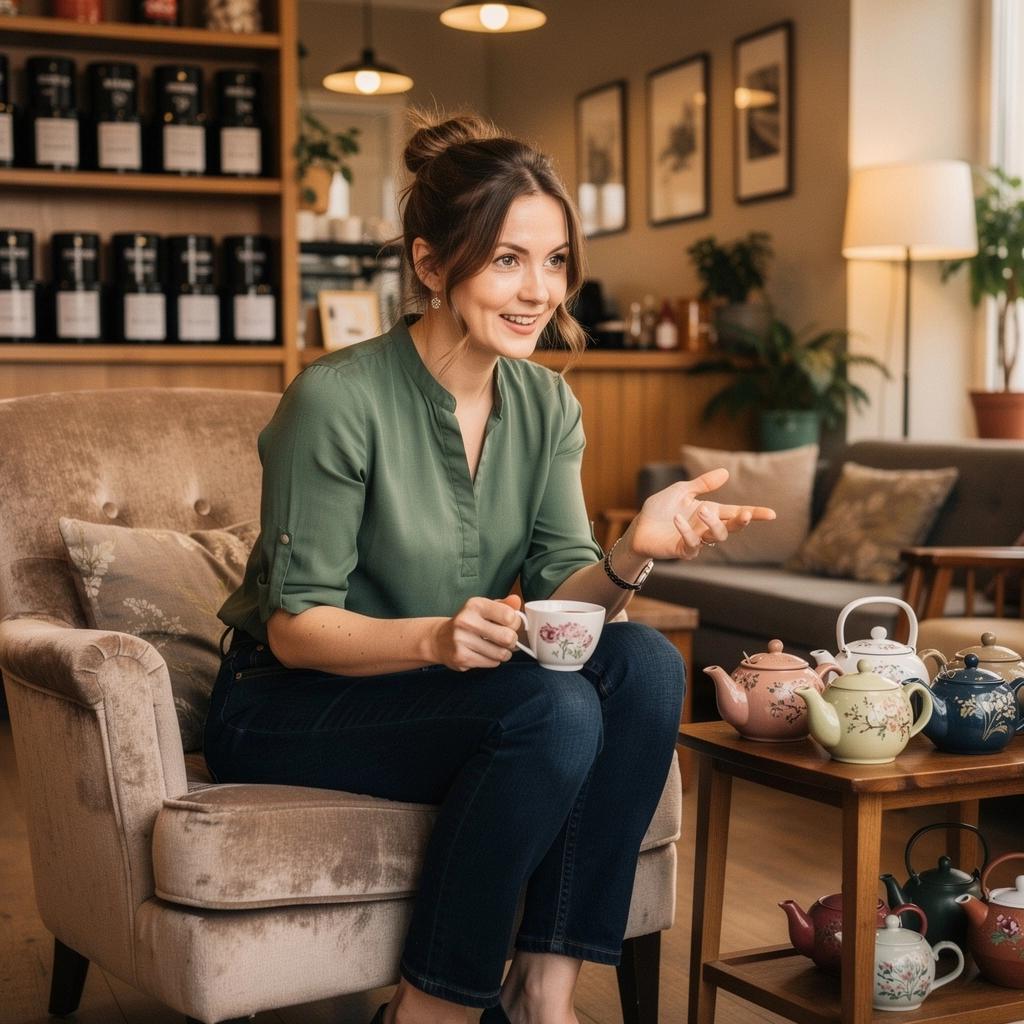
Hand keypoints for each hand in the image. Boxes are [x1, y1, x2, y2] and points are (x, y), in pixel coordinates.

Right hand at [428, 594, 522, 671]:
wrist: (440, 639)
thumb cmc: (468, 622)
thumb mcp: (484, 609)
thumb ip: (503, 605)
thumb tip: (517, 601)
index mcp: (475, 605)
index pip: (509, 616)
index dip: (515, 622)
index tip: (511, 624)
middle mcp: (466, 621)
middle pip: (507, 637)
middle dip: (512, 641)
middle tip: (507, 639)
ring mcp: (462, 640)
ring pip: (501, 653)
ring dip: (504, 653)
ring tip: (497, 648)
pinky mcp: (461, 658)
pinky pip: (492, 663)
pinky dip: (494, 660)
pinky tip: (486, 654)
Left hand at [627, 468, 775, 561]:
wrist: (639, 526)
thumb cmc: (661, 509)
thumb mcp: (682, 491)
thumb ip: (703, 484)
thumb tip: (726, 472)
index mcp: (710, 512)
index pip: (736, 513)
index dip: (754, 514)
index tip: (772, 514)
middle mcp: (706, 528)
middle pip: (730, 528)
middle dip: (740, 522)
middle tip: (744, 515)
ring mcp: (696, 540)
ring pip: (715, 537)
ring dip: (712, 524)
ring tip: (702, 510)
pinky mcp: (681, 550)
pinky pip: (691, 544)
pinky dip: (687, 531)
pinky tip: (678, 519)